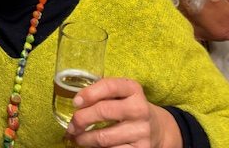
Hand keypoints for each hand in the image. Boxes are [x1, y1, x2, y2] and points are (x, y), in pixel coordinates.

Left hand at [65, 77, 181, 147]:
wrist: (157, 128)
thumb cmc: (128, 107)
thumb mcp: (121, 94)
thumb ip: (102, 93)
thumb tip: (76, 104)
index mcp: (133, 89)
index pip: (109, 86)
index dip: (89, 93)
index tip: (75, 102)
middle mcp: (140, 108)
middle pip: (103, 111)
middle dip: (81, 118)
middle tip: (71, 124)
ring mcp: (142, 130)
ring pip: (104, 137)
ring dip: (84, 138)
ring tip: (75, 136)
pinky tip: (90, 145)